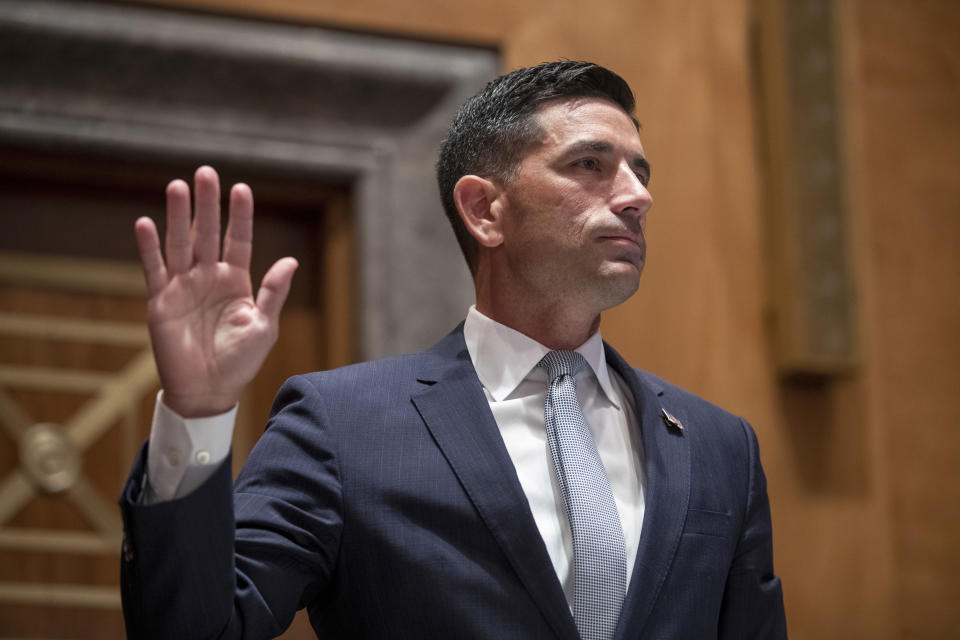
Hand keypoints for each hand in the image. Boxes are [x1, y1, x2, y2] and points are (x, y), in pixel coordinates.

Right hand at [134, 166, 297, 416]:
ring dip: (178, 216)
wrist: (208, 391)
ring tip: (177, 186)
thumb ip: (273, 293)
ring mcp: (183, 287)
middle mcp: (209, 278)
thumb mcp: (263, 327)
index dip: (240, 216)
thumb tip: (291, 261)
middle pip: (207, 233)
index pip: (239, 241)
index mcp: (236, 282)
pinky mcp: (161, 301)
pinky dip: (149, 248)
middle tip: (205, 172)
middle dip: (207, 204)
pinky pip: (154, 270)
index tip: (242, 188)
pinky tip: (145, 223)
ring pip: (180, 243)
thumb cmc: (240, 362)